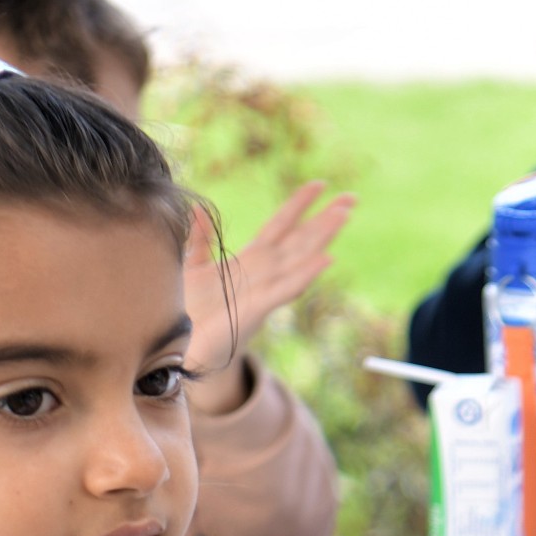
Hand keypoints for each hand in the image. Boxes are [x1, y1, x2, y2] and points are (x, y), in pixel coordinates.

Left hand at [185, 182, 353, 409]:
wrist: (183, 351)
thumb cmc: (189, 312)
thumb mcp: (191, 268)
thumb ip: (199, 239)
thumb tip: (197, 208)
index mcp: (250, 261)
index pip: (280, 226)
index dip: (299, 204)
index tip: (319, 183)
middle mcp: (264, 273)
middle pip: (300, 239)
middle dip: (325, 218)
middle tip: (352, 197)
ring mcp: (264, 290)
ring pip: (300, 258)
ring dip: (322, 237)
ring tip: (344, 215)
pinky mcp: (257, 309)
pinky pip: (286, 289)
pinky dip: (306, 274)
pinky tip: (327, 259)